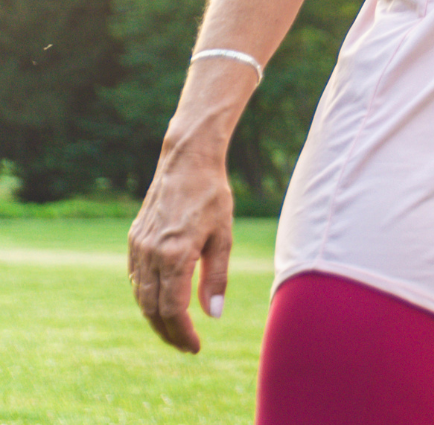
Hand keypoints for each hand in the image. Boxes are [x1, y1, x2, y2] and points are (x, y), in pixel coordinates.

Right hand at [127, 147, 235, 352]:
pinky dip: (147, 297)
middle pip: (152, 309)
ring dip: (155, 318)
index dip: (182, 333)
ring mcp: (138, 247)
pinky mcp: (134, 240)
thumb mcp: (222, 237)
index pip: (172, 309)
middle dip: (168, 332)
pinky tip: (161, 303)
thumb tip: (213, 314)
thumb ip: (216, 277)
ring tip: (175, 330)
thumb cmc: (212, 197)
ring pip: (141, 296)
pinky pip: (136, 279)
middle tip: (187, 346)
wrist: (186, 163)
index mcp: (174, 255)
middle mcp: (150, 255)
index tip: (196, 347)